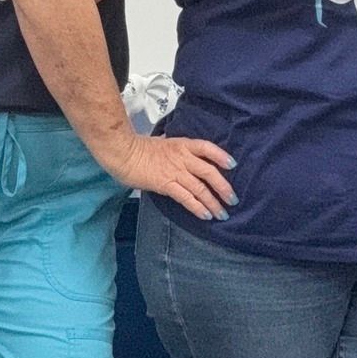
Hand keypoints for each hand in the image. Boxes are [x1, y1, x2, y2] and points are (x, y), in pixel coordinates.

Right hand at [110, 132, 237, 219]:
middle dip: (223, 187)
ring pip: (200, 188)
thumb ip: (175, 149)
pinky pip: (186, 197)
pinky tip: (206, 215)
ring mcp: (175, 172)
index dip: (221, 156)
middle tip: (233, 199)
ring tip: (222, 213)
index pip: (207, 148)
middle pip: (209, 172)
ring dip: (213, 202)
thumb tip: (181, 153)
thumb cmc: (139, 147)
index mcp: (182, 145)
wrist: (123, 152)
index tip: (232, 165)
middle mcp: (183, 158)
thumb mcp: (163, 142)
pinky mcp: (166, 184)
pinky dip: (197, 207)